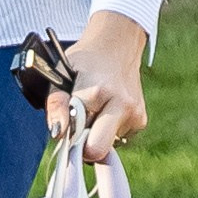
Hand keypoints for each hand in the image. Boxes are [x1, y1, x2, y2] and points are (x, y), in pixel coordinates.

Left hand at [49, 9, 146, 163]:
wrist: (117, 46)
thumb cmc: (85, 62)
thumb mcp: (61, 75)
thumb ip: (56, 105)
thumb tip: (58, 133)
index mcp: (99, 92)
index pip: (80, 136)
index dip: (69, 138)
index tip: (66, 130)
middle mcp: (122, 105)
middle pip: (98, 150)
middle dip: (84, 145)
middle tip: (77, 127)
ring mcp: (135, 114)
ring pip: (106, 146)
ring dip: (95, 133)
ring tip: (94, 108)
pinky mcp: (141, 121)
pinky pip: (116, 140)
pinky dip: (107, 130)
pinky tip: (106, 109)